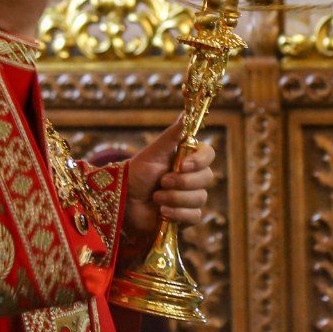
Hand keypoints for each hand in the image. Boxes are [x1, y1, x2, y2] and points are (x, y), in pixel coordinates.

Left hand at [124, 120, 217, 241]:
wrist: (123, 200)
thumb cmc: (137, 173)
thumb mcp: (154, 152)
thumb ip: (172, 135)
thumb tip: (185, 114)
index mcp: (187, 158)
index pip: (209, 155)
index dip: (200, 161)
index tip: (183, 165)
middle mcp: (192, 177)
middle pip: (207, 178)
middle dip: (182, 182)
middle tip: (162, 182)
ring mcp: (190, 197)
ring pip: (200, 198)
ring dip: (175, 198)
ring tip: (156, 198)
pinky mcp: (186, 216)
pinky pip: (194, 216)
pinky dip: (177, 214)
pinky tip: (162, 212)